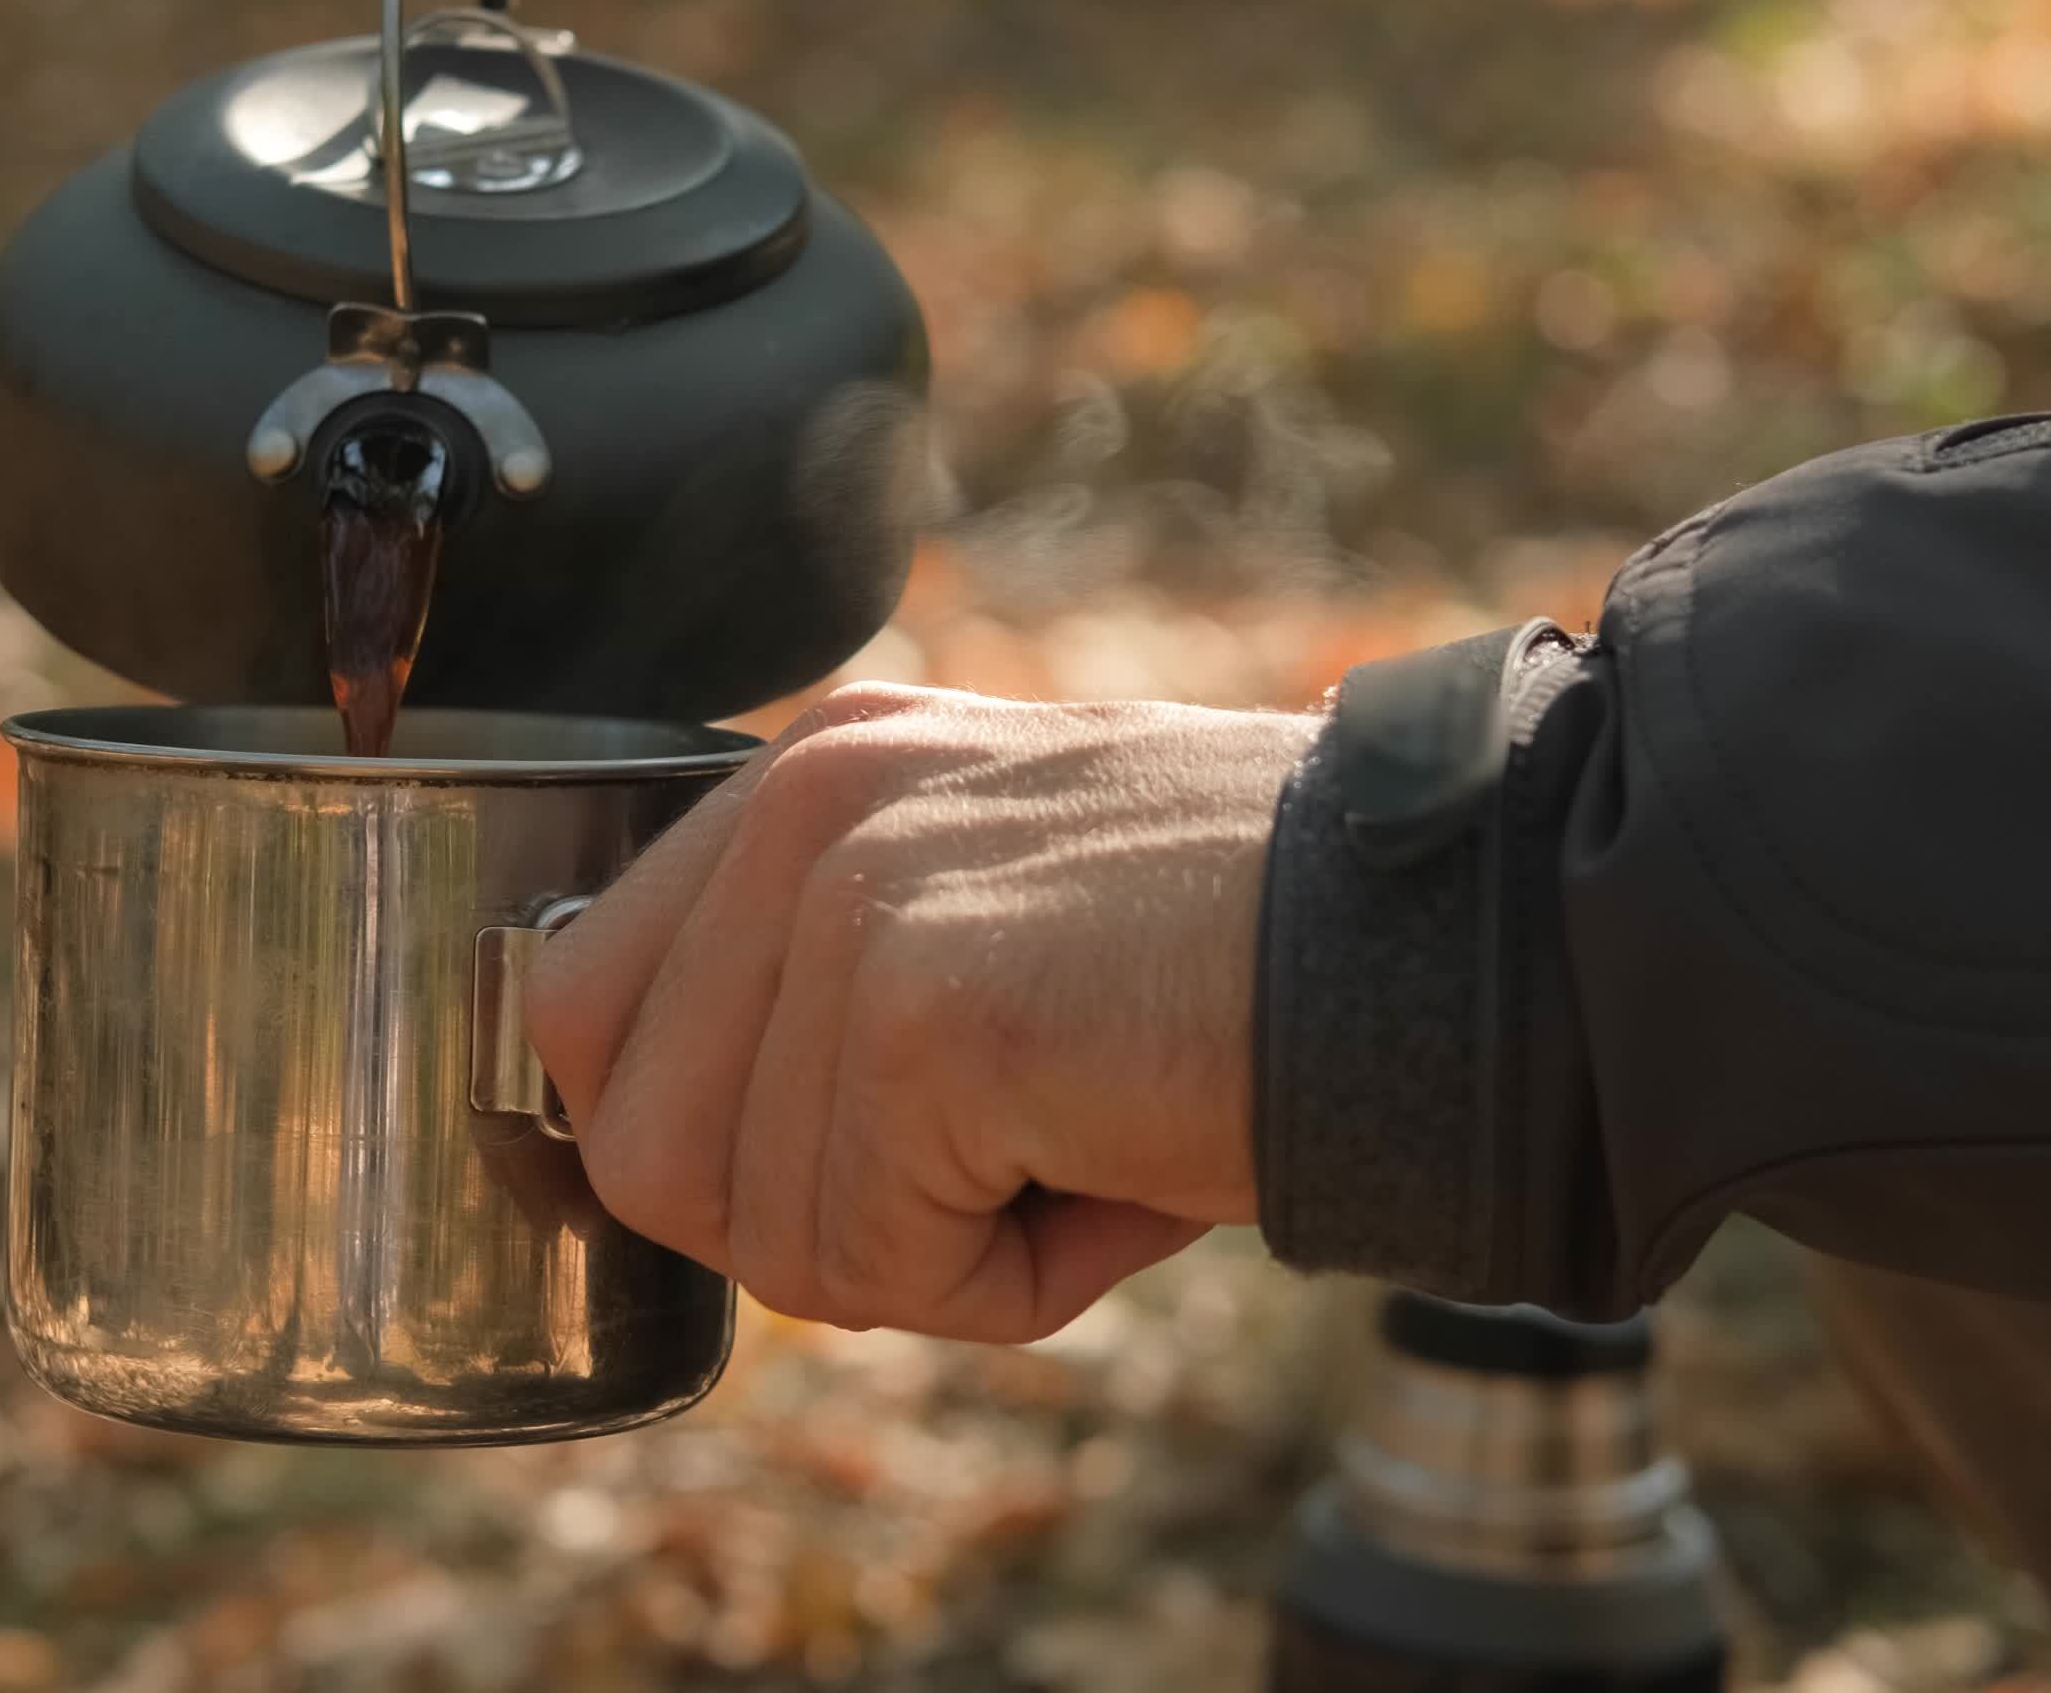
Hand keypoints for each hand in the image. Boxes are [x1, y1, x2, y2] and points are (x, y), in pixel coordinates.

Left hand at [530, 684, 1318, 1343]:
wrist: (1463, 951)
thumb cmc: (1256, 974)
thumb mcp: (1000, 927)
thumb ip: (823, 1000)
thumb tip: (660, 1161)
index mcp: (818, 767)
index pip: (587, 1006)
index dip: (712, 1146)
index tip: (878, 1158)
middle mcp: (811, 798)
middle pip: (632, 1138)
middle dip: (806, 1220)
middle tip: (997, 1168)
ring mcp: (859, 892)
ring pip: (747, 1227)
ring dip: (922, 1259)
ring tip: (1080, 1155)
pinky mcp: (924, 1005)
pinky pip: (865, 1261)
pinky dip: (1004, 1284)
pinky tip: (1121, 1177)